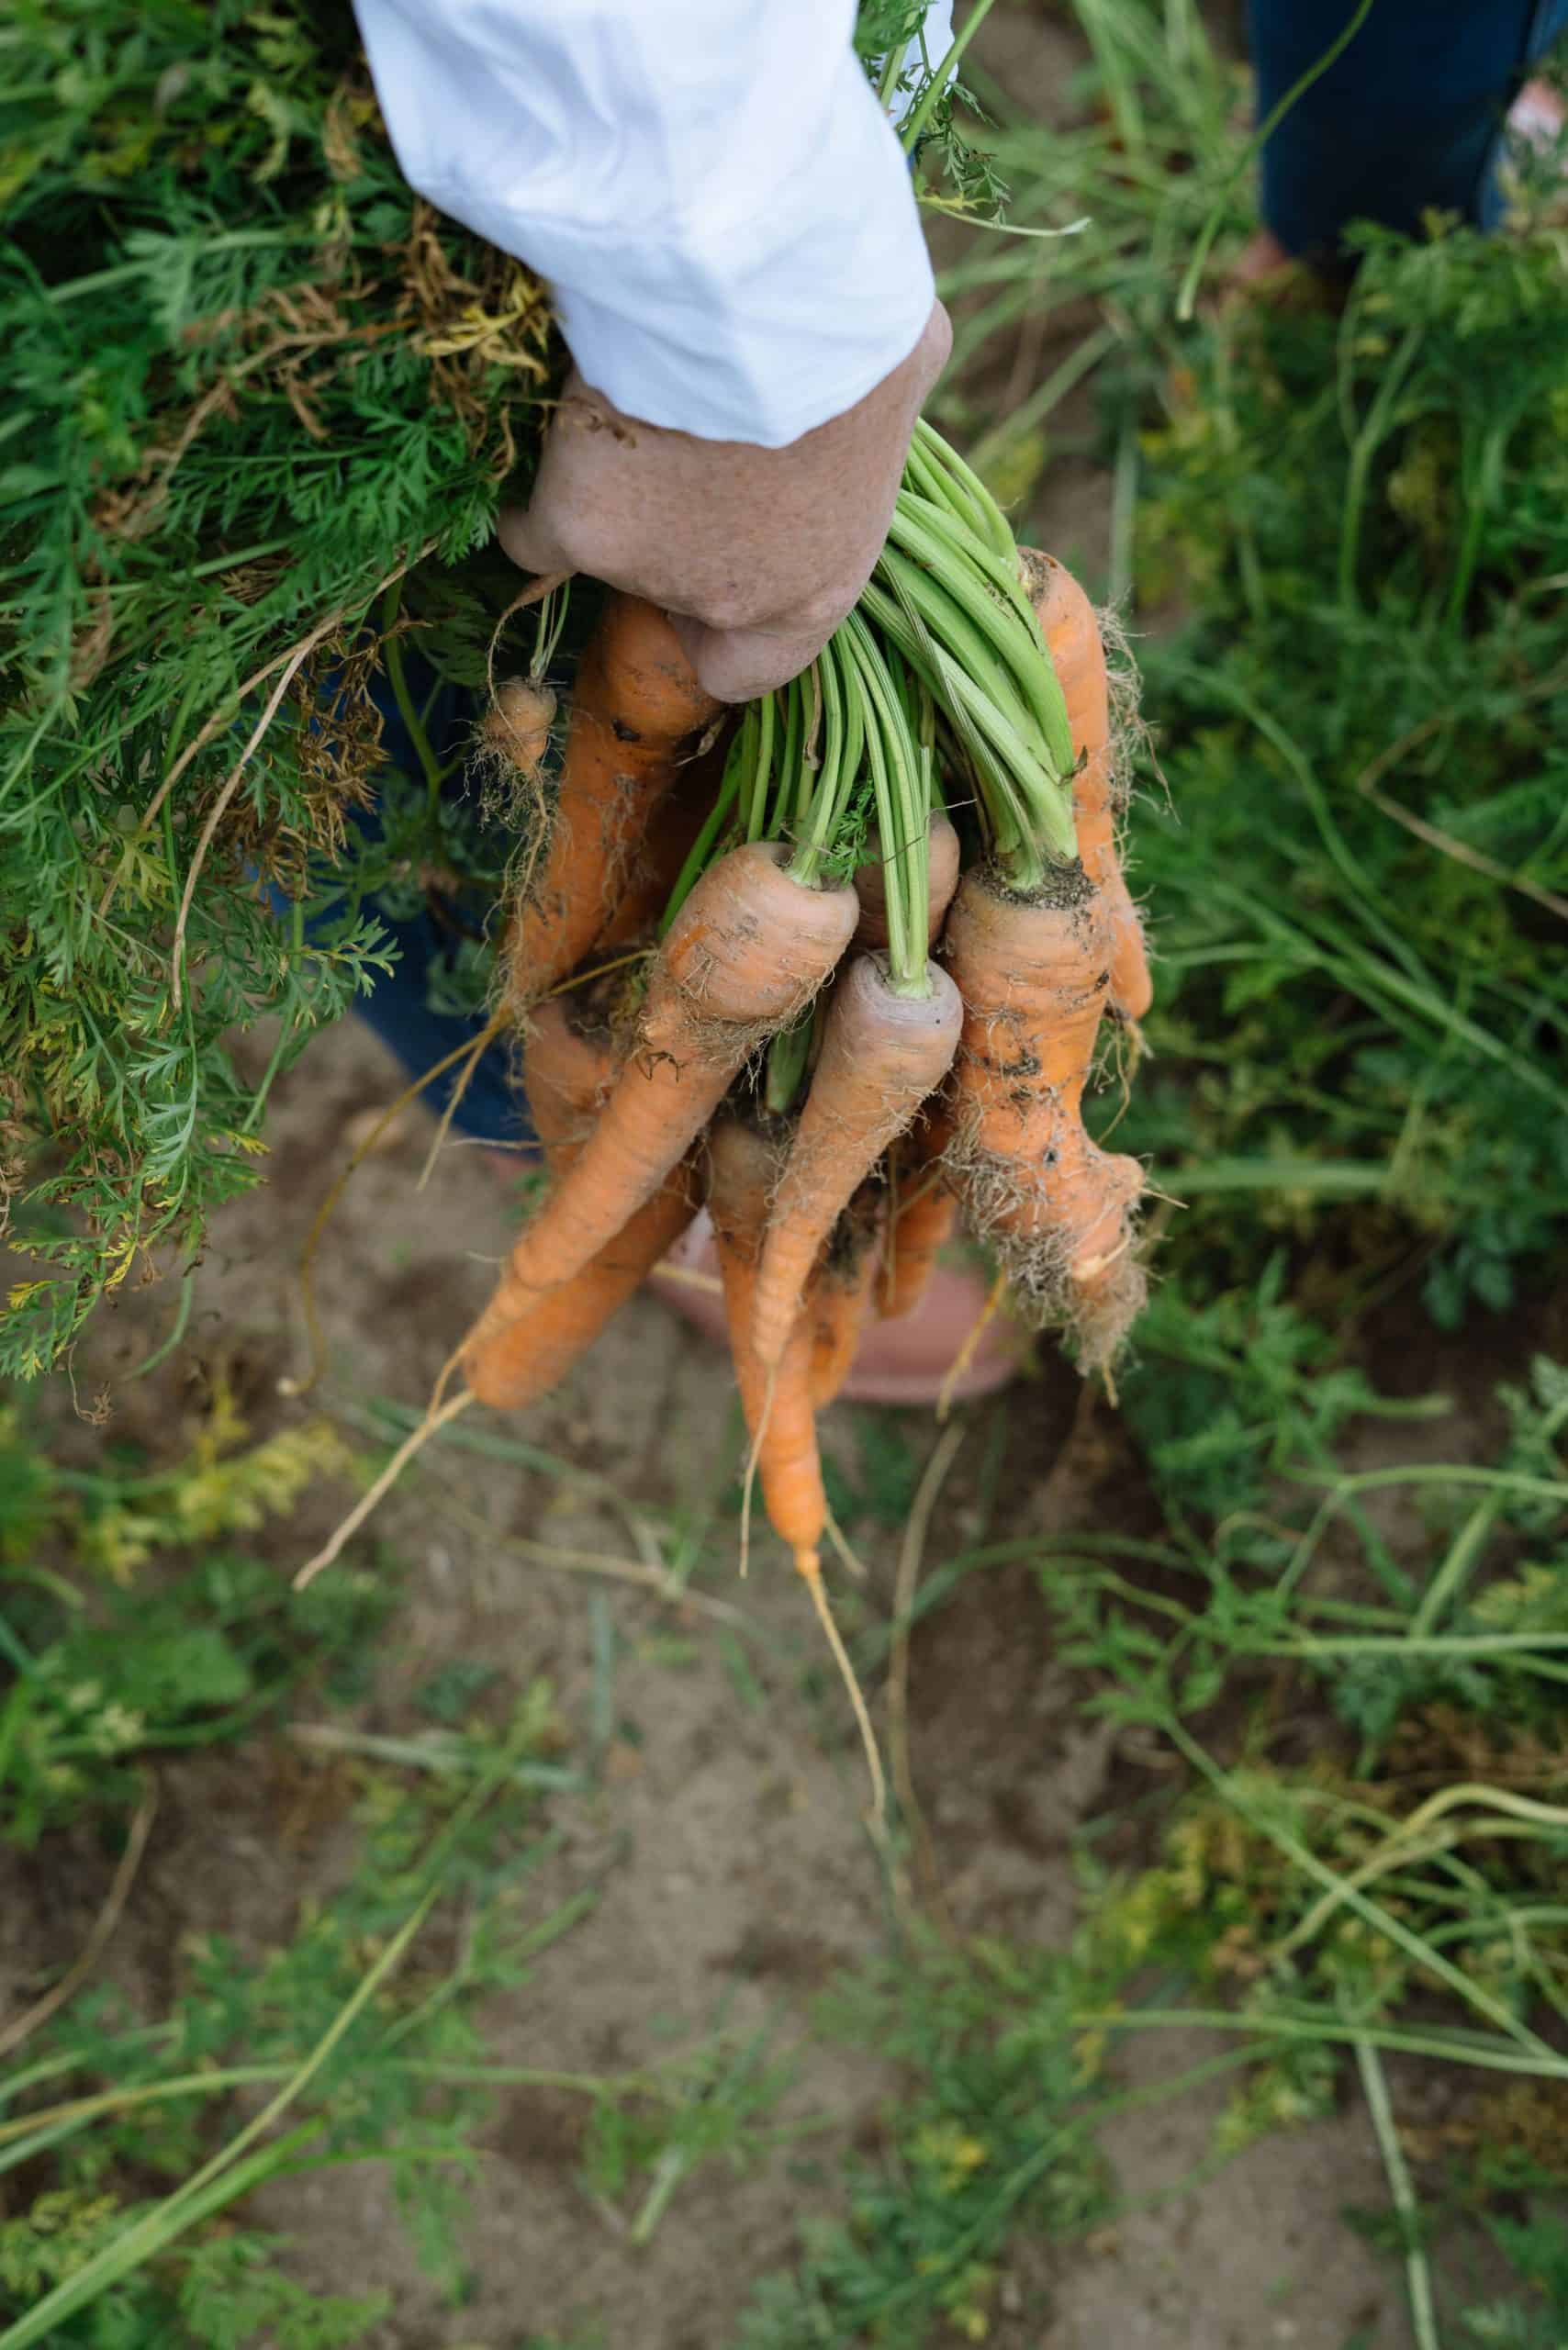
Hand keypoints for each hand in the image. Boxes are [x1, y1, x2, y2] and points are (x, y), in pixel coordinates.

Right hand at [497, 301, 950, 701]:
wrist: (753, 287)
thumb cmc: (843, 317)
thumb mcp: (897, 363)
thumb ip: (876, 401)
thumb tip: (889, 364)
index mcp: (820, 582)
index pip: (753, 666)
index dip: (722, 628)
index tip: (699, 577)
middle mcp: (734, 597)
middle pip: (674, 592)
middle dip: (667, 534)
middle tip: (662, 448)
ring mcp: (651, 570)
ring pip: (605, 548)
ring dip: (610, 487)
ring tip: (623, 395)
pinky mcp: (578, 527)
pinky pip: (532, 534)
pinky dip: (529, 498)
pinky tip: (540, 441)